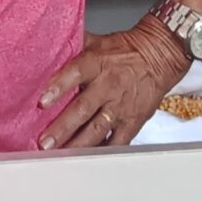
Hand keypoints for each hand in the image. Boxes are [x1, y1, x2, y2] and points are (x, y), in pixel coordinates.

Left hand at [34, 18, 187, 151]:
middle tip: (45, 142)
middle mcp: (108, 86)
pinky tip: (86, 158)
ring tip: (59, 154)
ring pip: (96, 129)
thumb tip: (46, 46)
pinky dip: (101, 151)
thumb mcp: (97, 42)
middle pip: (83, 109)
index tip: (42, 101)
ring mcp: (121, 106)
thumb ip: (72, 46)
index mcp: (97, 63)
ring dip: (76, 144)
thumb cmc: (124, 50)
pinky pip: (117, 141)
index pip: (76, 73)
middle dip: (62, 128)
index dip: (59, 87)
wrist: (159, 56)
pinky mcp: (132, 121)